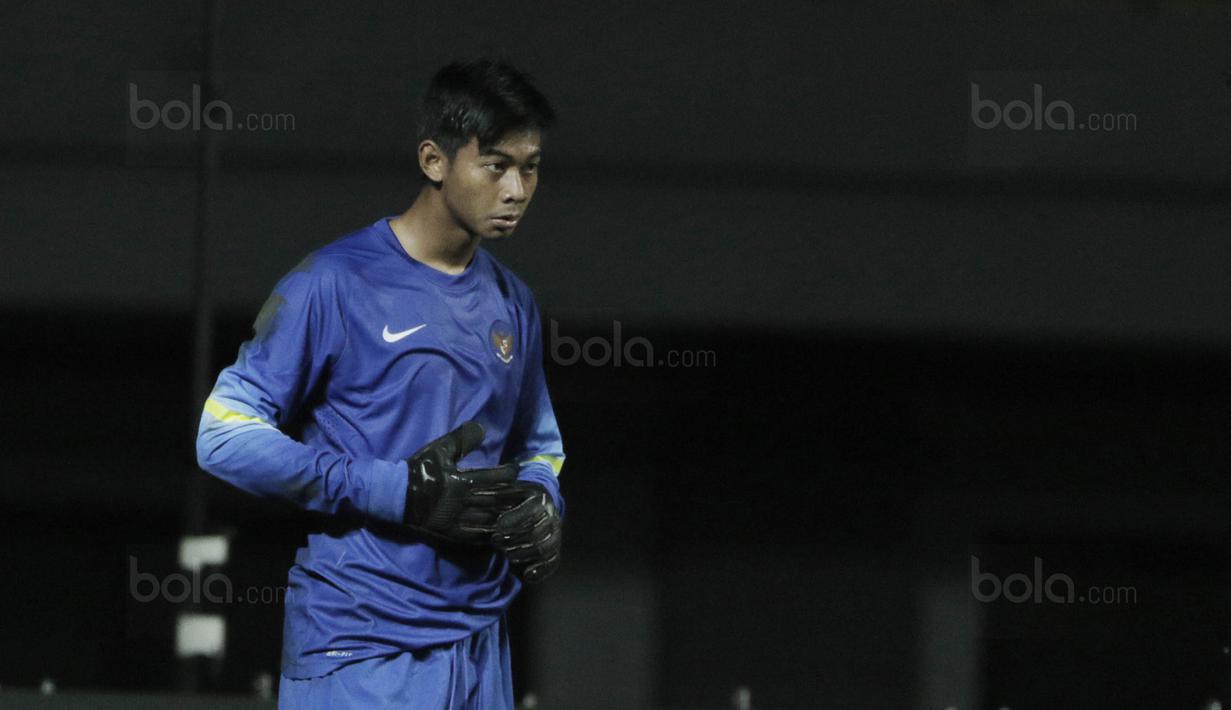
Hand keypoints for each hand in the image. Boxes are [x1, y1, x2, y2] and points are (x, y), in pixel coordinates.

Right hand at [403, 421, 518, 545]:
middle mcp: (462, 502)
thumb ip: (460, 440)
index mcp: (460, 481)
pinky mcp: (452, 533)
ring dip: (506, 515)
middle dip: (513, 495)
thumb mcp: (438, 450)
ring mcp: (457, 520)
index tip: (515, 470)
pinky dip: (491, 534)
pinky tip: (502, 530)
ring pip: (490, 519)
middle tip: (527, 492)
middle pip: (496, 499)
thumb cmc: (418, 470)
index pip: (494, 478)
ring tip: (519, 511)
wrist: (396, 496)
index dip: (509, 474)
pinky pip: (477, 536)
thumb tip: (481, 428)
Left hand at [491, 482, 561, 582]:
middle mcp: (552, 516)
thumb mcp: (508, 490)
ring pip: (545, 547)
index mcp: (541, 499)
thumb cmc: (517, 497)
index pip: (533, 511)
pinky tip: (527, 576)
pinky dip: (542, 570)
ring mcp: (555, 533)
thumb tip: (475, 492)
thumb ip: (495, 492)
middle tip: (495, 541)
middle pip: (538, 532)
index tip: (498, 527)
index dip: (516, 519)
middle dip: (516, 539)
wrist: (540, 503)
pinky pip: (553, 561)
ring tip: (507, 555)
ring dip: (525, 554)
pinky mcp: (555, 548)